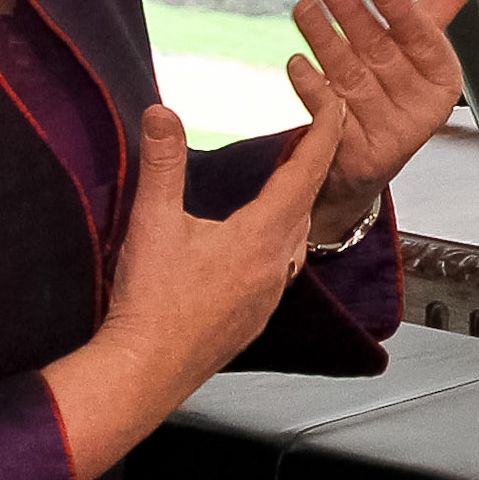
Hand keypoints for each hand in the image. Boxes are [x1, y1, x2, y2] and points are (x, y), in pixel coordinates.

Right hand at [46, 74, 347, 479]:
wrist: (142, 376)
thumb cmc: (150, 304)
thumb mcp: (152, 223)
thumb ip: (162, 163)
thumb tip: (161, 113)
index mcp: (262, 235)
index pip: (308, 170)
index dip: (324, 131)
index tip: (336, 104)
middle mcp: (277, 265)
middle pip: (308, 202)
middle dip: (312, 163)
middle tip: (310, 132)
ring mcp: (268, 296)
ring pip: (296, 238)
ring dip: (296, 203)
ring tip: (287, 180)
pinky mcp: (253, 319)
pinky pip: (281, 269)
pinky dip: (279, 240)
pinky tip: (257, 244)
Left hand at [290, 0, 478, 246]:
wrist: (370, 154)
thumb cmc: (396, 89)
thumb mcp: (421, 45)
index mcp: (442, 79)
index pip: (424, 40)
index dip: (402, 13)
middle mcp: (416, 107)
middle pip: (381, 53)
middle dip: (352, 14)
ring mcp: (383, 132)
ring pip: (350, 77)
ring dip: (324, 40)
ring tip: (305, 8)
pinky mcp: (350, 151)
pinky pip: (327, 114)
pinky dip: (311, 87)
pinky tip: (298, 63)